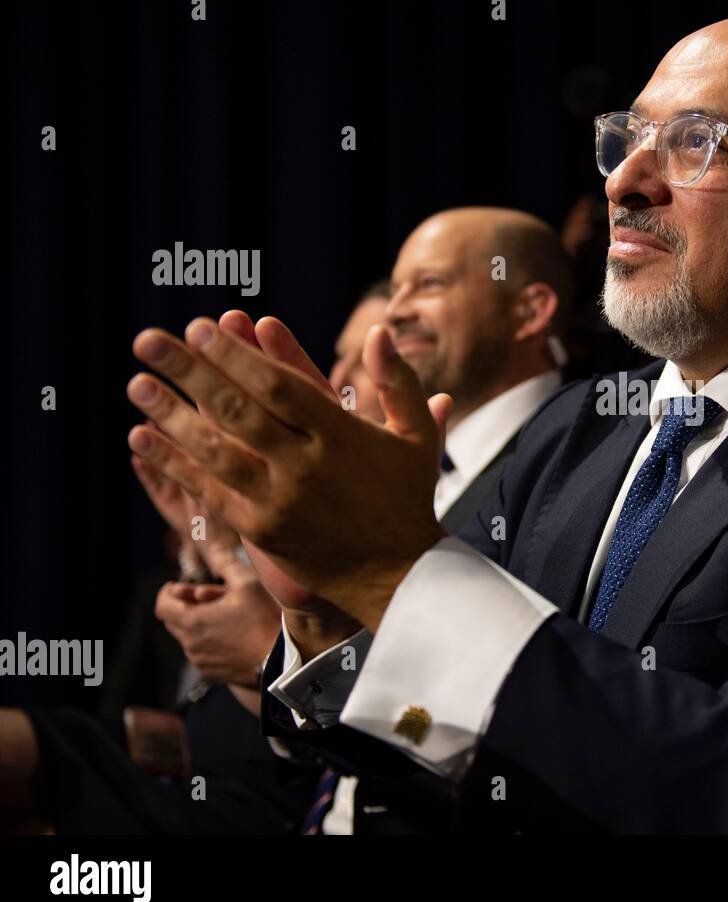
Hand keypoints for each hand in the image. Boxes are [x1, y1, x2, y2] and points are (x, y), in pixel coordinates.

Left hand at [127, 312, 451, 630]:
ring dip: (170, 415)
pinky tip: (142, 438)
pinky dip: (173, 464)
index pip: (280, 387)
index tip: (202, 327)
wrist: (397, 574)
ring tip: (136, 382)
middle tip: (149, 341)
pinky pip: (208, 491)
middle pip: (238, 412)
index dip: (237, 356)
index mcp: (342, 437)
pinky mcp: (261, 529)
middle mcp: (306, 467)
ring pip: (215, 451)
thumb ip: (398, 382)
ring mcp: (279, 501)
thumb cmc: (407, 496)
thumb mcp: (416, 436)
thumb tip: (378, 331)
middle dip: (189, 373)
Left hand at [154, 556, 280, 687]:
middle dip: (185, 606)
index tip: (179, 587)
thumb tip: (215, 548)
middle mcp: (190, 643)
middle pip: (173, 621)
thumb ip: (226, 564)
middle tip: (208, 598)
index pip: (161, 605)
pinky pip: (200, 653)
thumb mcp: (248, 584)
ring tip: (224, 617)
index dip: (168, 592)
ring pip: (187, 637)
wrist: (282, 660)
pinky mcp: (211, 673)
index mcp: (192, 620)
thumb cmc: (264, 620)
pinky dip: (207, 641)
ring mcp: (199, 660)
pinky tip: (231, 636)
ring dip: (198, 624)